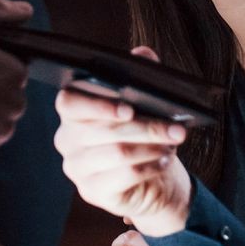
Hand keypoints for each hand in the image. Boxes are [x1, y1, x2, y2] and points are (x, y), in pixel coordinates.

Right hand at [52, 85, 190, 236]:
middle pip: (105, 130)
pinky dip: (150, 167)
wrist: (147, 180)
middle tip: (177, 129)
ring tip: (172, 144)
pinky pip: (124, 176)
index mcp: (72, 111)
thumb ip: (140, 75)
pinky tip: (164, 161)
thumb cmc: (139, 135)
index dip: (98, 104)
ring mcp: (77, 168)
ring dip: (152, 147)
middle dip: (147, 127)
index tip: (129, 108)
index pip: (70, 102)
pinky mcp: (92, 191)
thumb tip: (142, 54)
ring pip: (118, 153)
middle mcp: (67, 139)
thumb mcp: (143, 103)